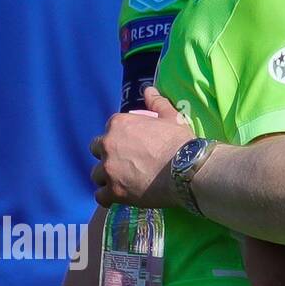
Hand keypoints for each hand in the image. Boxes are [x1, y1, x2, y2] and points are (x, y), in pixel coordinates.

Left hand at [90, 86, 194, 207]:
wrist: (187, 169)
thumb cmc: (180, 141)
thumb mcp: (171, 117)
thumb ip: (157, 102)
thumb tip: (148, 88)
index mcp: (119, 124)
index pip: (110, 129)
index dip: (122, 137)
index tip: (134, 145)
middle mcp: (108, 145)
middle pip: (97, 150)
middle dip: (108, 155)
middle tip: (127, 162)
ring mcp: (108, 170)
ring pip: (97, 174)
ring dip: (108, 177)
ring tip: (124, 181)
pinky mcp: (113, 191)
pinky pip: (100, 196)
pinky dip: (108, 197)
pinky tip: (119, 196)